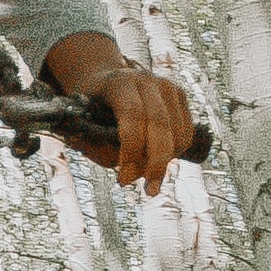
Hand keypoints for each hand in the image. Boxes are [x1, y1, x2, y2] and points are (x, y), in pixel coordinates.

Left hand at [43, 31, 193, 196]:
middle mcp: (146, 80)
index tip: (123, 178)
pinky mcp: (180, 96)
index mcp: (119, 82)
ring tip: (148, 177)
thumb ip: (100, 149)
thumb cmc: (92, 108)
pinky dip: (176, 152)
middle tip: (149, 190)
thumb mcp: (83, 124)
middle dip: (155, 161)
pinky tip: (160, 162)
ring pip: (177, 131)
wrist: (106, 80)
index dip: (131, 149)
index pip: (132, 115)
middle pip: (160, 123)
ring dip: (166, 160)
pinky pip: (186, 132)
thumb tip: (127, 177)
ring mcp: (167, 86)